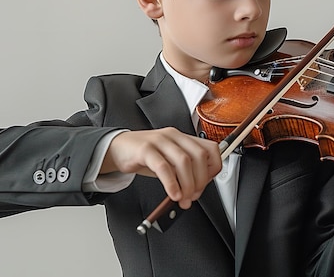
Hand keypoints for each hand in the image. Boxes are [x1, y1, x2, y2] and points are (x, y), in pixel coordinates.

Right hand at [101, 127, 221, 208]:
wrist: (118, 148)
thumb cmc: (146, 156)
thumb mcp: (170, 161)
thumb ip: (184, 172)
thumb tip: (196, 191)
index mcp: (184, 138)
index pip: (211, 149)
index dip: (213, 169)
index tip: (205, 185)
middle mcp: (175, 137)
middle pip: (199, 156)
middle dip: (200, 180)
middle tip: (193, 196)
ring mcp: (160, 141)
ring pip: (184, 161)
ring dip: (187, 184)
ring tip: (182, 198)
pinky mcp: (145, 149)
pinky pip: (162, 166)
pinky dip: (171, 183)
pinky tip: (172, 194)